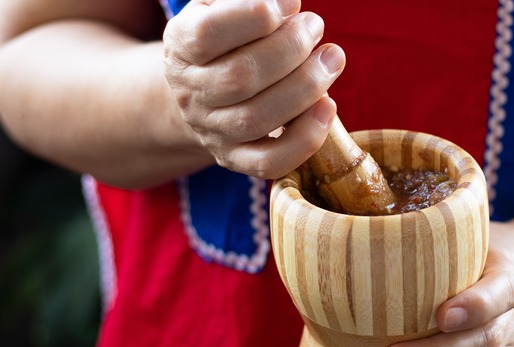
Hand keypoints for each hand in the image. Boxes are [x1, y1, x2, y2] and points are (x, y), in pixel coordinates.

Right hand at [162, 0, 344, 178]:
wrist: (204, 94)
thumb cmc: (226, 40)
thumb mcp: (222, 9)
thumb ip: (247, 1)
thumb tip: (288, 4)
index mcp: (180, 47)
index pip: (207, 34)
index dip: (254, 17)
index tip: (291, 3)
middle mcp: (190, 93)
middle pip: (240, 77)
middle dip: (290, 49)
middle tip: (316, 27)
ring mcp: (212, 131)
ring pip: (258, 119)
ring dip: (306, 87)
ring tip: (332, 58)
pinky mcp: (236, 159)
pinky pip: (269, 162)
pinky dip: (305, 138)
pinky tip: (328, 107)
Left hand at [381, 221, 513, 346]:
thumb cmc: (474, 251)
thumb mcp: (464, 232)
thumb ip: (429, 232)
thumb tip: (358, 232)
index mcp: (506, 275)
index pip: (498, 292)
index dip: (474, 307)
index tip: (441, 315)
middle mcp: (510, 315)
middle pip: (484, 341)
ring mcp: (507, 346)